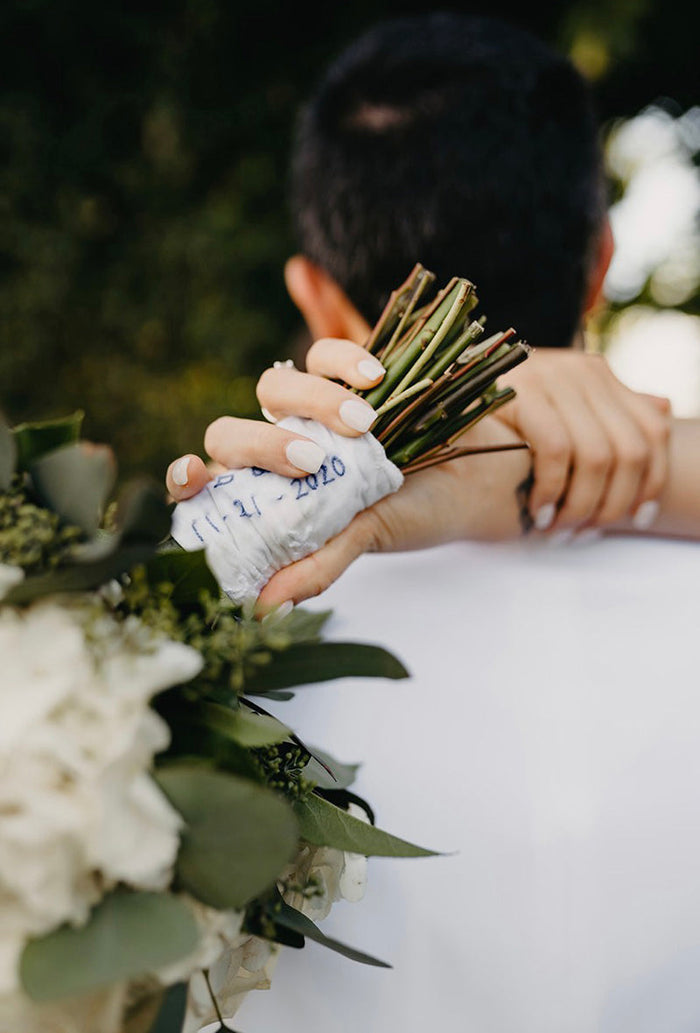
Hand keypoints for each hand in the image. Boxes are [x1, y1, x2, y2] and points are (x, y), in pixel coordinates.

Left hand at [166, 338, 529, 605]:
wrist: (480, 474)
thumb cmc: (416, 514)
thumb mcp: (365, 539)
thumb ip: (317, 563)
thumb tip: (263, 605)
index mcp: (273, 493)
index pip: (209, 480)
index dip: (188, 476)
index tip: (195, 475)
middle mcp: (281, 447)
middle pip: (233, 429)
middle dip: (261, 443)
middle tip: (311, 462)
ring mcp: (311, 408)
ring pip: (274, 384)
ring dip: (308, 399)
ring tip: (365, 423)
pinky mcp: (348, 373)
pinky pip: (328, 352)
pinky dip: (344, 360)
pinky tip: (374, 377)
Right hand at [497, 349, 670, 532]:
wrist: (435, 398)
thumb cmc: (495, 417)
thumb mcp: (558, 409)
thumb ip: (606, 410)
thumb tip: (662, 407)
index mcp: (597, 374)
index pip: (652, 430)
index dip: (651, 482)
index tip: (636, 520)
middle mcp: (581, 370)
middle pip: (630, 449)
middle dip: (612, 503)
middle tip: (584, 532)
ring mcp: (553, 377)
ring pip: (599, 455)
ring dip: (582, 504)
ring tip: (559, 529)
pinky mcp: (522, 391)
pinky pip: (557, 450)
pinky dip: (552, 489)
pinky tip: (537, 510)